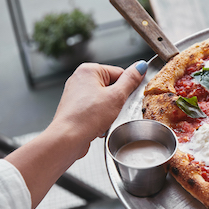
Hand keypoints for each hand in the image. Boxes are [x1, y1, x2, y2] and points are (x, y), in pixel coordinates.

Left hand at [6, 61, 146, 208]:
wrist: (66, 142)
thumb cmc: (87, 119)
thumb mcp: (116, 97)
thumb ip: (131, 80)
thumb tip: (141, 66)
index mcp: (88, 71)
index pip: (120, 74)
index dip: (128, 90)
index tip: (130, 102)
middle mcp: (79, 81)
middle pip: (113, 89)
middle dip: (118, 104)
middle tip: (116, 114)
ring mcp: (76, 98)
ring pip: (106, 104)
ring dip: (111, 115)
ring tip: (106, 124)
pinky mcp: (75, 114)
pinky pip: (97, 115)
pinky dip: (102, 123)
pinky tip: (99, 130)